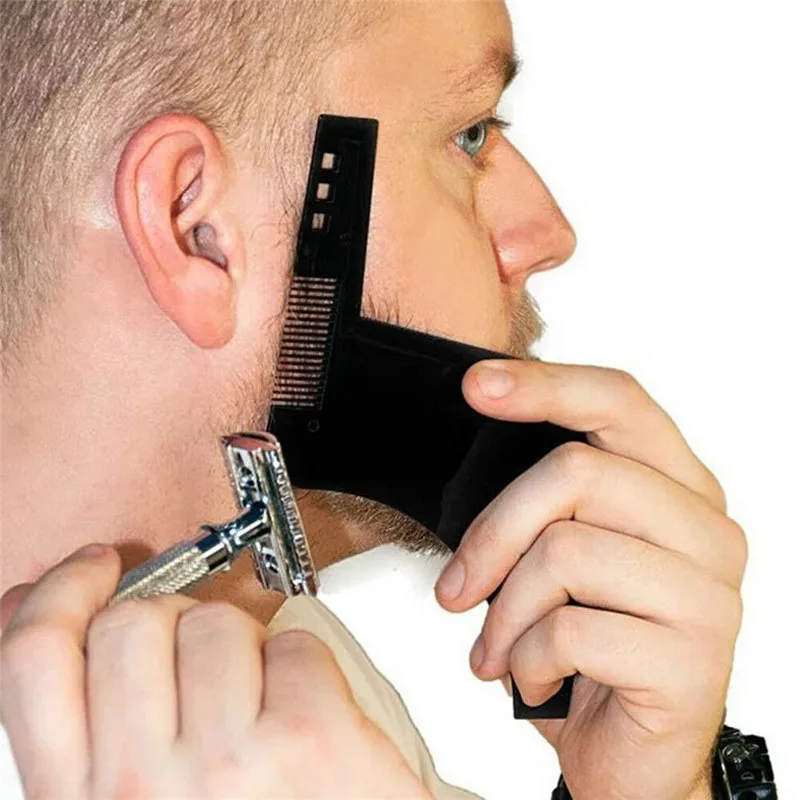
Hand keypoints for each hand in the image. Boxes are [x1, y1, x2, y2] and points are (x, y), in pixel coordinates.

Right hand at [0, 545, 431, 799]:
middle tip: (206, 663)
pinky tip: (309, 722)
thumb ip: (87, 720)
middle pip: (132, 623)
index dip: (61, 594)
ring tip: (263, 709)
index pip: (33, 659)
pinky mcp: (307, 741)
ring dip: (245, 649)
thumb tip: (33, 603)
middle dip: (175, 624)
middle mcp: (137, 787)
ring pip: (217, 623)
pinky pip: (294, 645)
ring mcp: (225, 763)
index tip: (94, 569)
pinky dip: (306, 670)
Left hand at [436, 360, 745, 799]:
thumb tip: (477, 441)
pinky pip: (571, 630)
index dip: (545, 384)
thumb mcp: (561, 557)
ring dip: (505, 612)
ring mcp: (709, 593)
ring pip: (565, 552)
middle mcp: (705, 527)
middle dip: (493, 532)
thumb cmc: (586, 644)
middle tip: (455, 590)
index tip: (476, 385)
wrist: (629, 755)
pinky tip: (536, 680)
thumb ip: (545, 502)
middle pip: (575, 472)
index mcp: (676, 486)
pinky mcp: (694, 660)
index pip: (618, 402)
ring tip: (495, 650)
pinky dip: (526, 661)